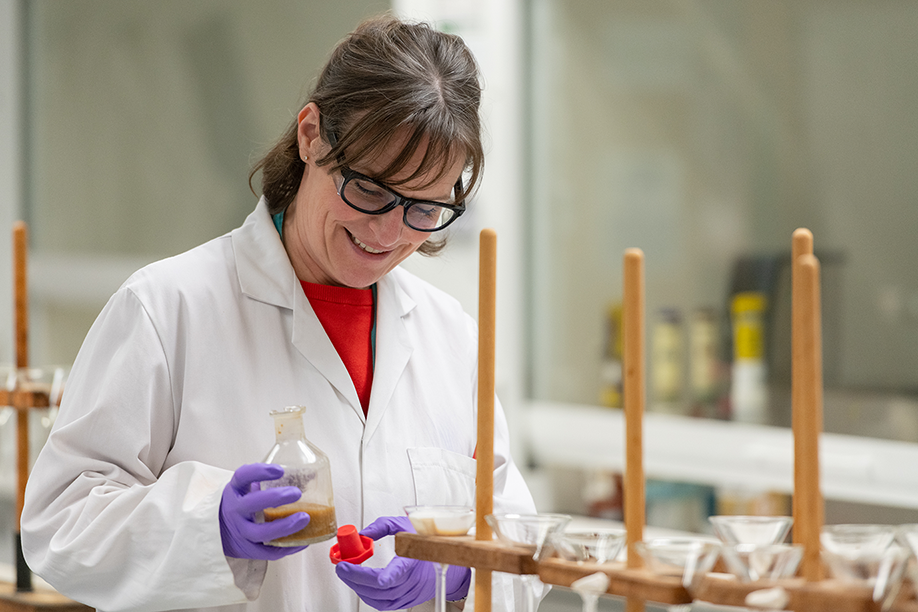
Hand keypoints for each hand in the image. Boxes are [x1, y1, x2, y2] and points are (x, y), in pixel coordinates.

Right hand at [219, 463, 309, 559]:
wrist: (218, 530)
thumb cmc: (241, 505)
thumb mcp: (248, 489)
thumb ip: (270, 481)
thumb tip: (310, 476)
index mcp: (235, 490)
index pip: (242, 477)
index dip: (260, 472)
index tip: (280, 470)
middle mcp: (235, 510)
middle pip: (252, 504)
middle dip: (275, 498)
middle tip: (296, 492)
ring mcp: (240, 532)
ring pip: (260, 533)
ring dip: (284, 526)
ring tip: (304, 518)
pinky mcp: (246, 549)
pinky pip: (267, 552)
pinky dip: (286, 547)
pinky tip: (303, 541)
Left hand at [335, 516, 470, 609]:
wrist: (444, 559)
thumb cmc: (423, 541)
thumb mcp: (403, 525)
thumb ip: (381, 526)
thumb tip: (361, 535)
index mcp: (412, 559)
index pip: (394, 573)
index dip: (373, 576)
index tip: (353, 568)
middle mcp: (412, 580)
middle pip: (380, 588)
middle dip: (355, 578)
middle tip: (341, 568)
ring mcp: (409, 593)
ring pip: (379, 599)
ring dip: (359, 588)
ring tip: (348, 575)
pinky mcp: (406, 601)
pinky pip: (384, 605)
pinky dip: (368, 597)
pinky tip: (360, 586)